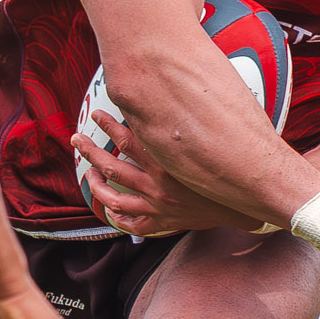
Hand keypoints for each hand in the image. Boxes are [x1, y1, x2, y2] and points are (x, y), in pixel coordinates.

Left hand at [73, 114, 254, 236]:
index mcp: (168, 163)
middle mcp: (158, 186)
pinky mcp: (161, 223)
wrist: (242, 206)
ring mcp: (157, 207)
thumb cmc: (224, 171)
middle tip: (77, 139)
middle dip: (90, 150)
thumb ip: (185, 125)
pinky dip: (117, 217)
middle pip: (112, 167)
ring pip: (113, 198)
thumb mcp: (205, 144)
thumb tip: (174, 96)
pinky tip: (108, 207)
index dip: (109, 125)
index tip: (97, 114)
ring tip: (87, 173)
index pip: (129, 139)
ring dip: (95, 184)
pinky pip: (131, 223)